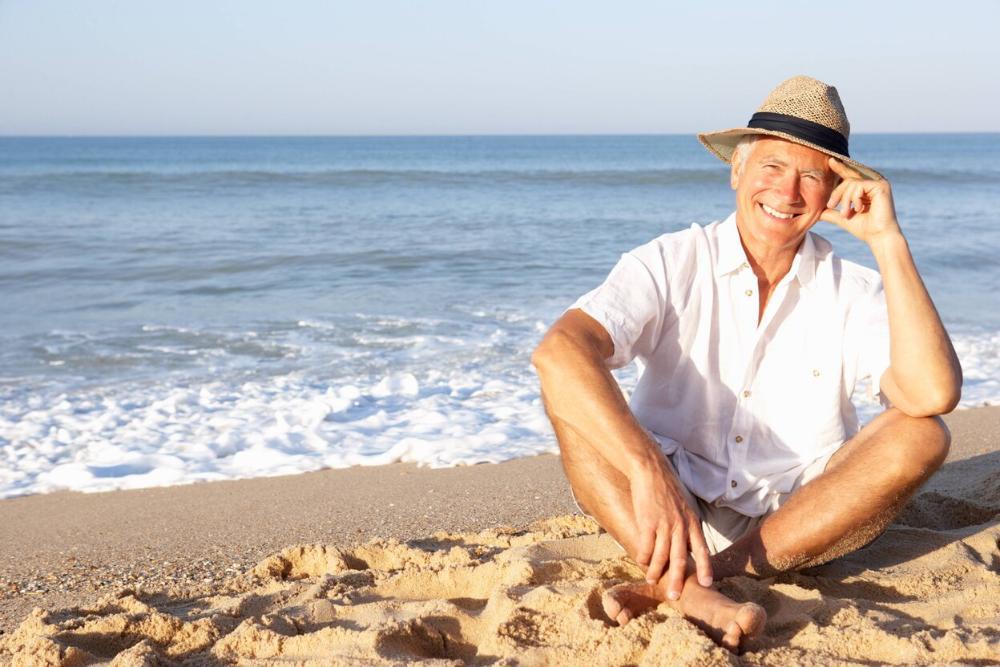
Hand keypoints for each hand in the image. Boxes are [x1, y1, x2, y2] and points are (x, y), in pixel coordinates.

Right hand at [629, 459, 712, 597]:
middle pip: (681, 559)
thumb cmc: (665, 487)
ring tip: (652, 580)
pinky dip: (643, 557)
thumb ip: (687, 524)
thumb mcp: (684, 505)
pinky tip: (640, 561)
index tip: (707, 584)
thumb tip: (687, 543)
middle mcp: (681, 526)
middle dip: (678, 580)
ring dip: (655, 571)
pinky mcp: (648, 522)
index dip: (705, 568)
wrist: (650, 470)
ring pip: (661, 556)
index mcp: (692, 522)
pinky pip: (645, 547)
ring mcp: (664, 524)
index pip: (701, 550)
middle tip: (675, 595)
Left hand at [822, 158, 901, 247]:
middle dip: (837, 192)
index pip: (850, 176)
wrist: (878, 237)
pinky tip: (858, 209)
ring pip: (851, 182)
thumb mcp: (842, 217)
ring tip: (846, 213)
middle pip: (848, 179)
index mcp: (866, 189)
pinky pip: (858, 185)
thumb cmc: (864, 229)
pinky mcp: (881, 185)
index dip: (840, 168)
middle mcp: (873, 184)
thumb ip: (831, 212)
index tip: (830, 161)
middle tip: (831, 205)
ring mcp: (878, 183)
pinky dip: (853, 198)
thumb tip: (816, 212)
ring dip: (844, 199)